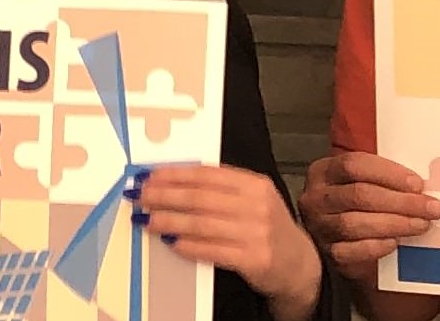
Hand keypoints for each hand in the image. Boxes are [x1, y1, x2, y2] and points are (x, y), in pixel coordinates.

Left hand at [143, 164, 325, 319]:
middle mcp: (258, 205)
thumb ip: (221, 190)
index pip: (206, 174)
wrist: (300, 265)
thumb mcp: (253, 201)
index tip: (148, 177)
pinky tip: (170, 242)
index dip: (173, 174)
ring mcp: (257, 233)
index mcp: (255, 185)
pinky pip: (213, 249)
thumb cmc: (267, 229)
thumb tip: (170, 183)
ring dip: (168, 221)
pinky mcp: (254, 259)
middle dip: (164, 196)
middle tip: (139, 197)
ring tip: (146, 220)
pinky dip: (188, 245)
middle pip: (200, 197)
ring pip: (202, 223)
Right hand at [297, 150, 439, 289]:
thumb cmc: (360, 204)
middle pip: (359, 195)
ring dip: (395, 224)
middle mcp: (316, 197)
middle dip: (401, 201)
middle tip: (432, 208)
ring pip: (355, 223)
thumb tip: (425, 184)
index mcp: (324, 171)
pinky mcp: (329, 252)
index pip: (354, 165)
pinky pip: (352, 251)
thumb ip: (386, 179)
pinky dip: (376, 246)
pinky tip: (395, 243)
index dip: (388, 173)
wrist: (345, 239)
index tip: (418, 184)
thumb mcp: (366, 182)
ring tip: (421, 224)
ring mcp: (319, 226)